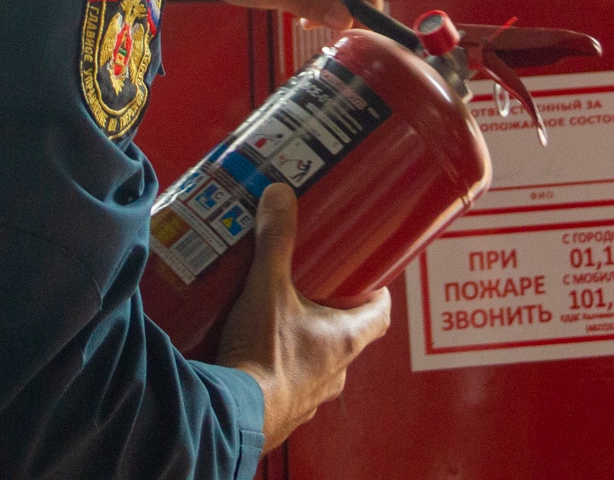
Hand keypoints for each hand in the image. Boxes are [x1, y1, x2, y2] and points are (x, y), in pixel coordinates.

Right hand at [218, 185, 390, 447]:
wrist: (232, 417)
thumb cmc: (262, 360)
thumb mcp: (267, 288)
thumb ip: (274, 242)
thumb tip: (280, 197)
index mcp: (346, 340)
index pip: (380, 314)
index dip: (375, 293)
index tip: (363, 276)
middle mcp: (336, 372)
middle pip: (347, 335)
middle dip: (330, 311)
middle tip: (307, 286)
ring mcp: (312, 395)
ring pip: (318, 362)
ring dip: (304, 341)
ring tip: (275, 316)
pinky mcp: (285, 410)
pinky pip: (290, 384)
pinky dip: (280, 367)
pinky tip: (254, 352)